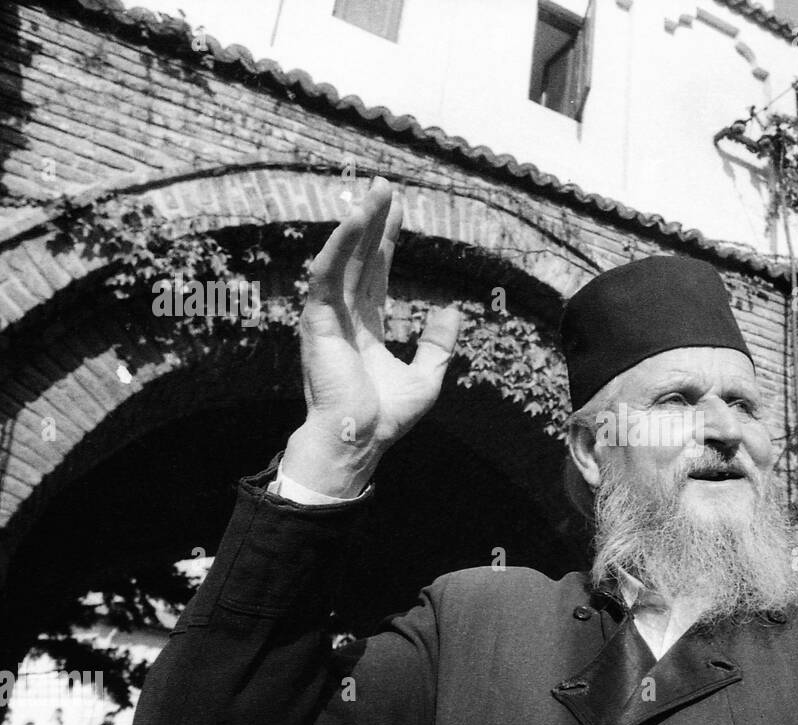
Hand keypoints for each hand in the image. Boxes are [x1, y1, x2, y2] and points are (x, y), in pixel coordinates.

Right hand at [281, 178, 460, 496]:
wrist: (359, 438)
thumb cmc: (385, 417)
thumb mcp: (426, 376)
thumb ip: (438, 343)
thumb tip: (451, 311)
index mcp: (365, 327)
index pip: (375, 273)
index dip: (386, 241)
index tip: (397, 211)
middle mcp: (344, 316)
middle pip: (360, 257)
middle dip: (373, 221)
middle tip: (386, 185)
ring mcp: (328, 315)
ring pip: (343, 257)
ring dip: (359, 222)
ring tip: (378, 190)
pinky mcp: (317, 317)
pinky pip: (329, 270)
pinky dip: (342, 243)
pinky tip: (358, 219)